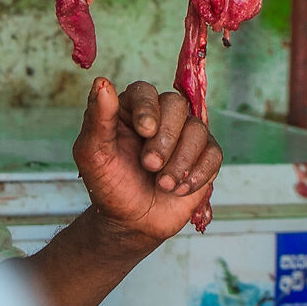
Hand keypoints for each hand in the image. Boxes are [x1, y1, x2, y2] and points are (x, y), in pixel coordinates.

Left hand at [73, 78, 221, 241]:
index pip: (145, 92)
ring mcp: (185, 136)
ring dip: (180, 162)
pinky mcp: (204, 157)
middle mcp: (161, 117)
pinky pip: (214, 154)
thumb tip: (101, 82)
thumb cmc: (109, 185)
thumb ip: (97, 118)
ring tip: (163, 184)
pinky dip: (198, 173)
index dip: (148, 108)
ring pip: (198, 130)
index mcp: (131, 110)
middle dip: (165, 139)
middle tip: (149, 166)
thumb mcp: (92, 154)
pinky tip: (180, 189)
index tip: (144, 131)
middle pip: (176, 105)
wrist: (131, 222)